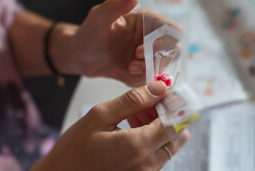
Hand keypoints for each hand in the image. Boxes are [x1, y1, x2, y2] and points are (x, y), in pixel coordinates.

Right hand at [31, 81, 188, 170]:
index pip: (175, 123)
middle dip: (166, 117)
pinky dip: (151, 143)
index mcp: (138, 146)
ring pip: (168, 147)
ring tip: (133, 119)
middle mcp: (147, 165)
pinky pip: (157, 159)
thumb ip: (133, 100)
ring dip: (158, 130)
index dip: (174, 106)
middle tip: (145, 105)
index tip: (164, 95)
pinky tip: (130, 134)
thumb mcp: (99, 116)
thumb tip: (159, 89)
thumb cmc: (73, 150)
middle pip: (176, 136)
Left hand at [60, 0, 179, 86]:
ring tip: (125, 69)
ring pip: (161, 69)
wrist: (82, 57)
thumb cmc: (89, 34)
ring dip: (143, 73)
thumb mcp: (99, 18)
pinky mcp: (144, 70)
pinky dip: (134, 80)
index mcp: (148, 20)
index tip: (140, 52)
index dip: (162, 43)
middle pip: (172, 52)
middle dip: (152, 62)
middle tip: (132, 65)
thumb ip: (116, 6)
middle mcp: (153, 37)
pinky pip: (149, 80)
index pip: (172, 31)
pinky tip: (118, 73)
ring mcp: (150, 55)